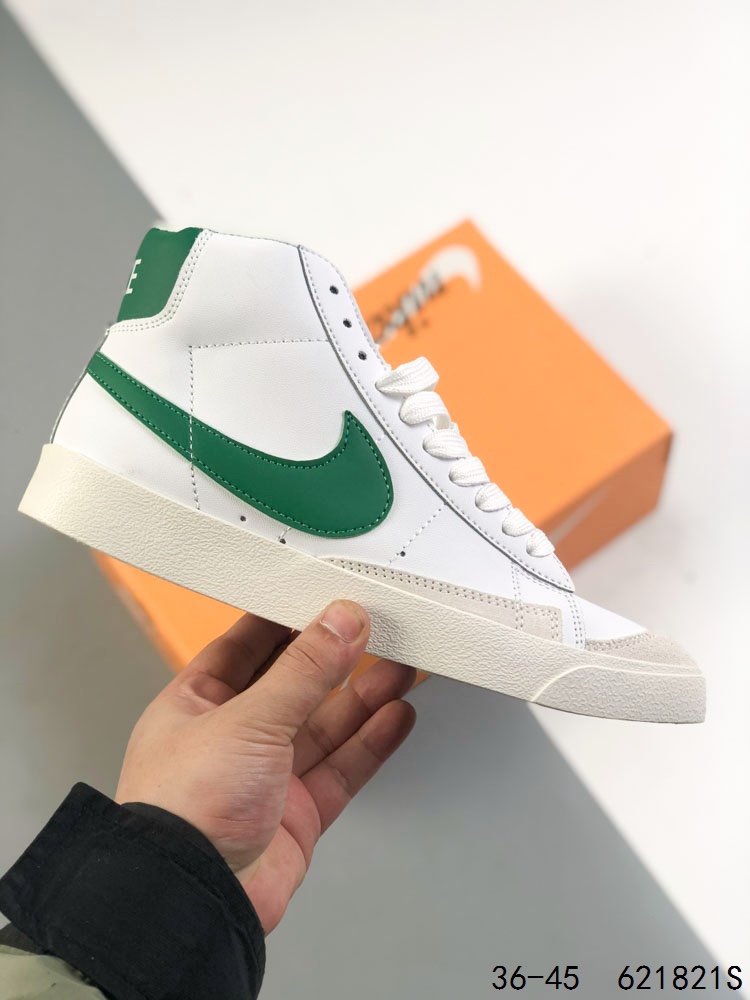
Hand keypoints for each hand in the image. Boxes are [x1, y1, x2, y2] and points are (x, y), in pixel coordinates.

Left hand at [115, 600, 415, 932]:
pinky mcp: (298, 814)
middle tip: (377, 630)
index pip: (247, 646)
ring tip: (402, 665)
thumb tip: (339, 622)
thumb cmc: (182, 812)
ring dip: (365, 696)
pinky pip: (343, 768)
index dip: (287, 620)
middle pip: (295, 685)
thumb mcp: (247, 719)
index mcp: (197, 704)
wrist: (191, 901)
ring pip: (326, 726)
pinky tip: (396, 717)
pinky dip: (371, 742)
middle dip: (336, 659)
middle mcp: (231, 738)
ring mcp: (267, 777)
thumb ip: (303, 670)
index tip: (326, 598)